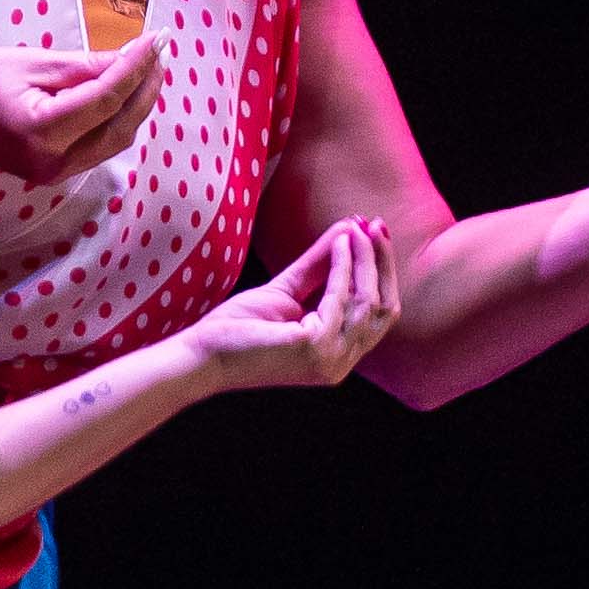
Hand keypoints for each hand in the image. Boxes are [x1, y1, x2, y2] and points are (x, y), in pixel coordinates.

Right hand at [0, 38, 158, 186]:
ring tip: (148, 67)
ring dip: (136, 106)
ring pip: (115, 141)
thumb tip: (132, 58)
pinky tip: (125, 92)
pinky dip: (117, 120)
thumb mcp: (31, 61)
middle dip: (145, 88)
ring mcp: (53, 174)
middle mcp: (51, 161)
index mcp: (40, 131)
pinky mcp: (53, 173)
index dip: (136, 68)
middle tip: (160, 51)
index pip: (106, 99)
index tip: (157, 39)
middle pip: (119, 127)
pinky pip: (98, 148)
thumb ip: (85, 66)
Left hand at [185, 216, 397, 390]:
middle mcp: (341, 363)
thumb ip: (319, 265)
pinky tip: (339, 245)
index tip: (375, 232)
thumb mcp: (287, 290)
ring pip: (368, 302)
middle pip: (384, 309)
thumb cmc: (239, 328)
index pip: (379, 314)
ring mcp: (330, 359)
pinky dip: (342, 268)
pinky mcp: (315, 349)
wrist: (203, 354)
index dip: (382, 272)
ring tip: (355, 229)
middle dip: (382, 263)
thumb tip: (350, 229)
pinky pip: (340, 299)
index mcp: (337, 354)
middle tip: (376, 225)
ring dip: (364, 260)